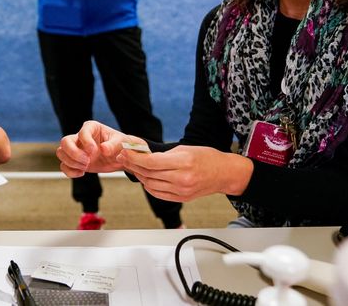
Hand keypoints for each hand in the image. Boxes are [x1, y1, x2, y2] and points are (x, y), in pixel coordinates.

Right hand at [56, 120, 141, 176]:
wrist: (121, 157)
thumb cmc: (121, 145)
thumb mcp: (121, 143)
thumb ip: (112, 145)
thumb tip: (103, 149)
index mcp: (91, 127)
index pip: (82, 132)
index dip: (86, 143)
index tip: (94, 152)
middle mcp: (80, 136)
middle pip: (65, 142)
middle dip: (73, 153)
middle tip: (87, 162)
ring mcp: (76, 148)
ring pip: (61, 153)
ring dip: (71, 162)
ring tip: (86, 167)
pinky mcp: (75, 160)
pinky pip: (64, 165)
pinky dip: (70, 171)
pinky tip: (82, 173)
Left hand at [118, 145, 253, 201]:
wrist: (224, 173)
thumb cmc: (207, 157)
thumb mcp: (185, 149)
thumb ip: (164, 154)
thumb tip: (144, 156)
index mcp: (183, 163)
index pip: (151, 162)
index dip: (134, 158)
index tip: (124, 152)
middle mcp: (182, 179)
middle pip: (148, 174)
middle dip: (133, 165)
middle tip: (123, 158)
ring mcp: (181, 191)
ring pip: (151, 185)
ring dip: (139, 176)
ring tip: (132, 167)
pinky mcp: (182, 198)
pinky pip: (158, 194)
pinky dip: (148, 186)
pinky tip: (144, 178)